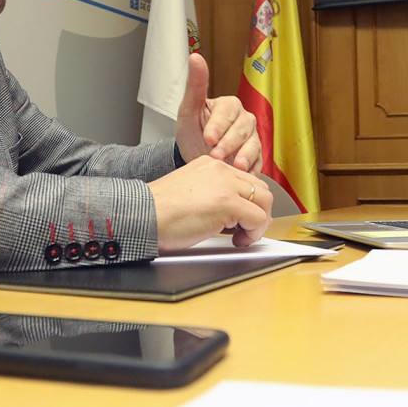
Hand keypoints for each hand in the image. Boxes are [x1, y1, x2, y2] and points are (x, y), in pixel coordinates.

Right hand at [147, 157, 272, 249]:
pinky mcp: (228, 203)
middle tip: (244, 231)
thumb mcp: (190, 192)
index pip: (246, 181)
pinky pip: (257, 219)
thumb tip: (234, 216)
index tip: (240, 220)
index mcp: (210, 165)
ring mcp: (226, 185)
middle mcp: (221, 170)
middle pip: (260, 189)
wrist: (143, 215)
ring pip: (264, 202)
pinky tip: (237, 241)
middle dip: (258, 213)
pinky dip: (253, 234)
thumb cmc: (158, 211)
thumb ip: (213, 195)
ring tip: (241, 237)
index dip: (249, 203)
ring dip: (258, 224)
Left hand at [175, 53, 261, 173]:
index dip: (218, 125)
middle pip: (242, 128)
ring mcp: (251, 138)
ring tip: (235, 166)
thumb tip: (195, 56)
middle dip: (229, 143)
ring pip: (253, 144)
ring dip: (244, 156)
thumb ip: (195, 85)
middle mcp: (244, 119)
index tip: (207, 137)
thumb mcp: (188, 109)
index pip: (228, 112)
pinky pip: (259, 161)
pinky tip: (244, 175)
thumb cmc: (192, 131)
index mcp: (229, 105)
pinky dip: (252, 168)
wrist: (194, 156)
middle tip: (215, 155)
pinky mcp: (256, 156)